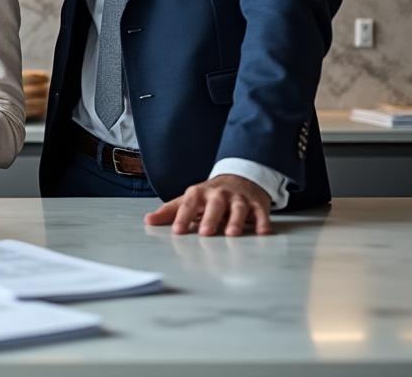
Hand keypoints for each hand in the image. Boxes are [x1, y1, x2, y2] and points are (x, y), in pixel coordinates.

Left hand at [145, 174, 272, 235]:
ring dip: (236, 220)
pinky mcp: (257, 204)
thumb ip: (170, 211)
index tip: (177, 231)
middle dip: (210, 218)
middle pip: (215, 205)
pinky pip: (261, 212)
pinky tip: (263, 231)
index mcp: (199, 193)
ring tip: (232, 234)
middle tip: (205, 233)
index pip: (189, 204)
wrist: (239, 178)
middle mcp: (219, 194)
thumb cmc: (209, 195)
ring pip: (238, 208)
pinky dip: (263, 221)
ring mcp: (239, 198)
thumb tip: (148, 221)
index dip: (182, 216)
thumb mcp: (189, 200)